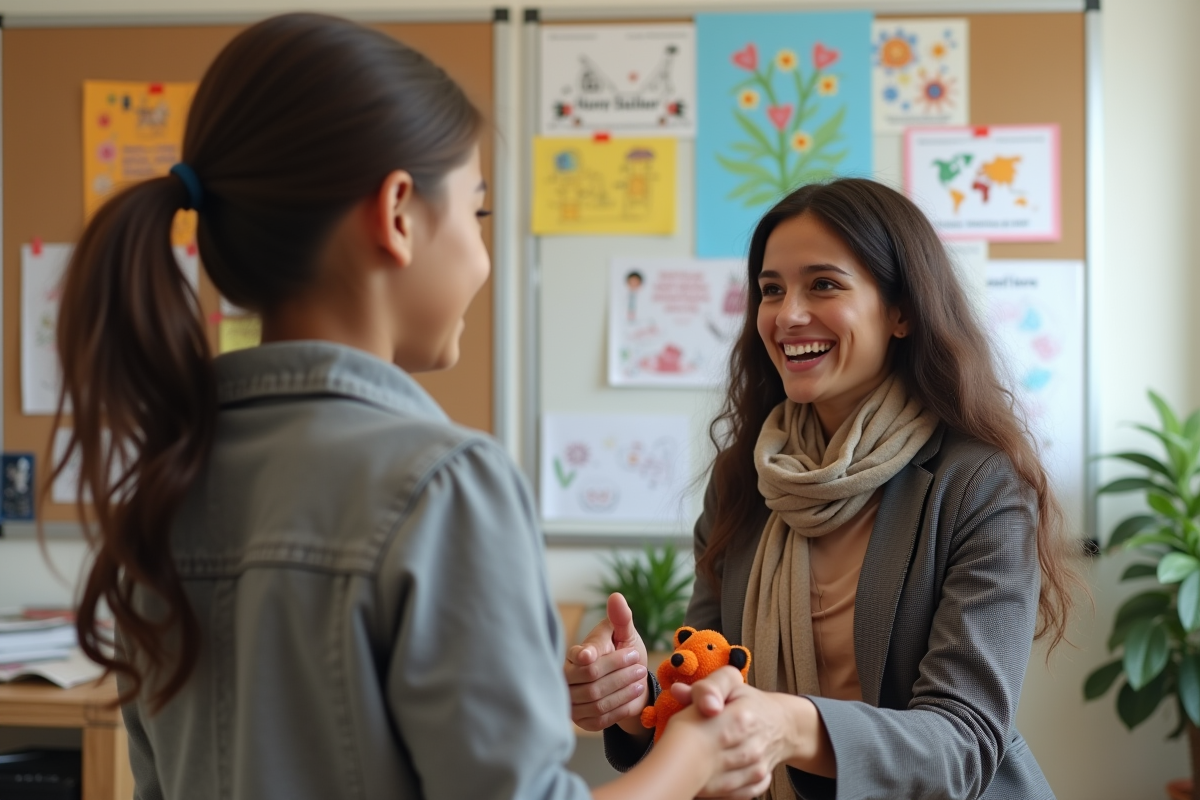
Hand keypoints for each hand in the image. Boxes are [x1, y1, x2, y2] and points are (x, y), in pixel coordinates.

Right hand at [564, 593, 649, 731]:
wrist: (629, 684)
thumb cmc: (624, 653)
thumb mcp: (625, 634)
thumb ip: (620, 618)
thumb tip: (616, 597)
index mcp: (575, 654)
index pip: (578, 656)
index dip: (584, 656)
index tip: (591, 654)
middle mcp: (567, 678)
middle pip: (591, 678)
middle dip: (618, 671)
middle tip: (638, 664)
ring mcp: (572, 701)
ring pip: (596, 699)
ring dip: (622, 689)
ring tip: (640, 679)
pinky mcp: (582, 720)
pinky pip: (599, 718)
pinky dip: (620, 707)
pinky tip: (633, 696)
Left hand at [654, 691, 772, 799]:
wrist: (782, 724)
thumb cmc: (750, 702)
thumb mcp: (730, 684)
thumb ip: (706, 686)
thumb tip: (678, 691)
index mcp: (742, 717)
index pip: (706, 733)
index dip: (686, 736)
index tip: (678, 734)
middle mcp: (752, 747)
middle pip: (707, 765)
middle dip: (688, 762)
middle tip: (675, 756)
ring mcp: (756, 768)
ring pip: (718, 786)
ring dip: (699, 780)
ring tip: (687, 767)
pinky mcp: (758, 783)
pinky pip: (731, 795)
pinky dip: (716, 792)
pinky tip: (706, 779)